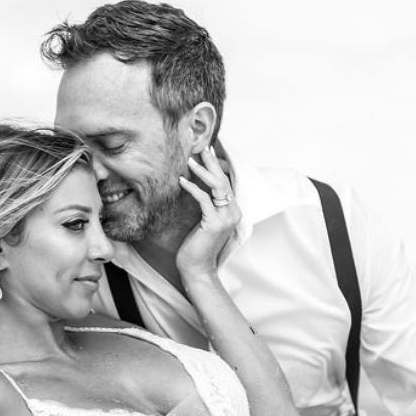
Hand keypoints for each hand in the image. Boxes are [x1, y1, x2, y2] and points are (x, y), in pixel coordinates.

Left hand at [175, 145, 241, 275]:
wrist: (197, 268)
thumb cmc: (197, 246)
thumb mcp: (204, 220)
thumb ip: (206, 204)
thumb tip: (197, 184)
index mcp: (233, 211)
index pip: (226, 183)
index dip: (217, 166)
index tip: (208, 151)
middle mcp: (234, 212)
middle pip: (224, 180)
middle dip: (212, 162)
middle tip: (202, 147)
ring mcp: (226, 218)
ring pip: (217, 187)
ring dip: (202, 171)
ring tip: (189, 159)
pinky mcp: (214, 223)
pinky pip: (204, 199)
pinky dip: (192, 188)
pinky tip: (181, 181)